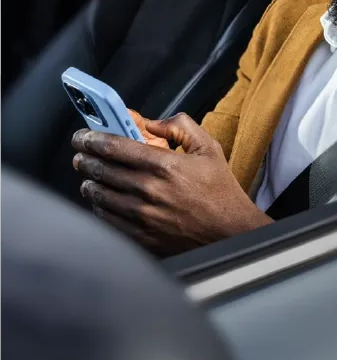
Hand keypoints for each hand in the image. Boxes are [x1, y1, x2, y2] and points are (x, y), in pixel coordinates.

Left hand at [72, 113, 272, 255]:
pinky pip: (107, 219)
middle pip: (100, 169)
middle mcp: (149, 190)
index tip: (83, 136)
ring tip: (89, 177)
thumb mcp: (208, 148)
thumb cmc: (221, 192)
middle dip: (85, 158)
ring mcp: (143, 216)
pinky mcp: (141, 236)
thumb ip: (180, 126)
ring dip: (89, 182)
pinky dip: (99, 207)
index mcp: (164, 165)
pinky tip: (102, 201)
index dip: (91, 138)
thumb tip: (151, 123)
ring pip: (99, 195)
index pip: (113, 146)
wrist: (231, 233)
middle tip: (81, 154)